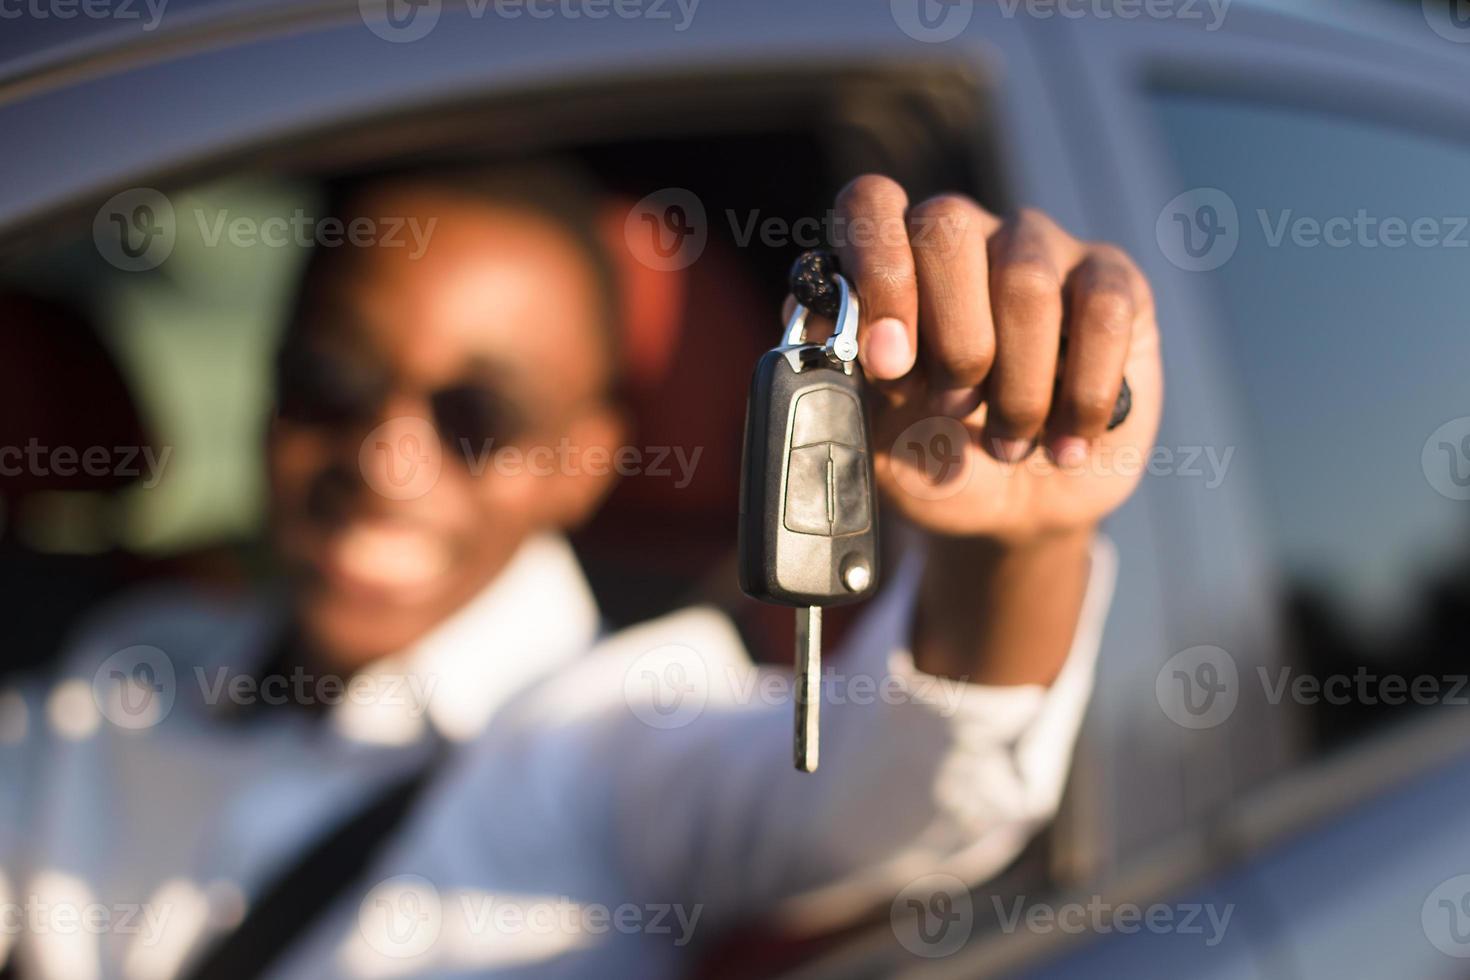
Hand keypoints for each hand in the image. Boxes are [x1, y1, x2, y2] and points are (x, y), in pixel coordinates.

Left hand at [795, 176, 1162, 545]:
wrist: (1012, 510)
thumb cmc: (931, 455)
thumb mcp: (869, 432)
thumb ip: (837, 374)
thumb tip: (823, 318)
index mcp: (892, 258)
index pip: (871, 203)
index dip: (876, 269)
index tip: (884, 361)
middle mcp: (965, 236)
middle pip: (948, 226)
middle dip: (949, 339)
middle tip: (953, 409)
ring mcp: (1042, 250)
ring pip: (1025, 280)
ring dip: (1016, 386)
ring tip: (1008, 444)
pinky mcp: (1113, 283)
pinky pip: (1103, 312)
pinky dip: (1080, 394)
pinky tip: (1066, 444)